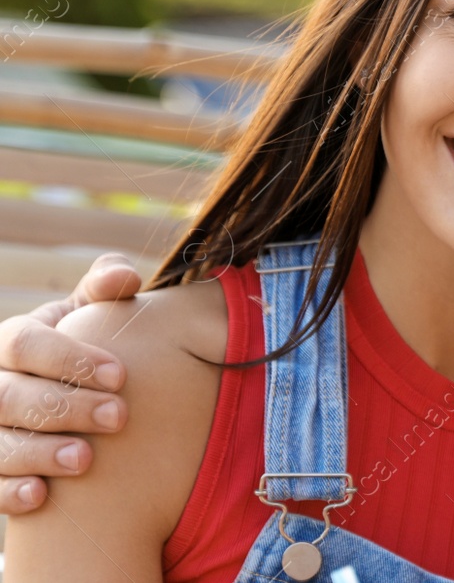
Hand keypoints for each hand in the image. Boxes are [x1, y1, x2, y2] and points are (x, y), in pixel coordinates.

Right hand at [0, 253, 141, 513]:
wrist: (62, 394)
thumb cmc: (80, 352)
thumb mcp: (87, 317)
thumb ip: (103, 291)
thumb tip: (124, 276)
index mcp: (12, 342)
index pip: (24, 343)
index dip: (69, 358)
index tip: (121, 375)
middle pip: (10, 396)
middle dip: (65, 407)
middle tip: (119, 417)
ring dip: (38, 452)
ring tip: (86, 459)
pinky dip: (8, 491)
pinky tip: (40, 496)